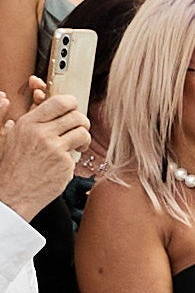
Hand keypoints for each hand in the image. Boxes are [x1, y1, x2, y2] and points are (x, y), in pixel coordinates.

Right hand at [0, 82, 87, 224]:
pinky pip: (78, 153)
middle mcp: (41, 132)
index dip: (72, 104)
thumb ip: (22, 118)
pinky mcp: (64, 163)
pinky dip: (74, 157)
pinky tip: (63, 164)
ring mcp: (54, 148)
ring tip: (78, 146)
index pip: (59, 102)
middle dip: (82, 122)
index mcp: (28, 123)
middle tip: (80, 130)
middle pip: (76, 116)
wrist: (12, 194)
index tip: (73, 111)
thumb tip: (16, 97)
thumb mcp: (11, 137)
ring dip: (84, 138)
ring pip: (82, 132)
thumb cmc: (13, 166)